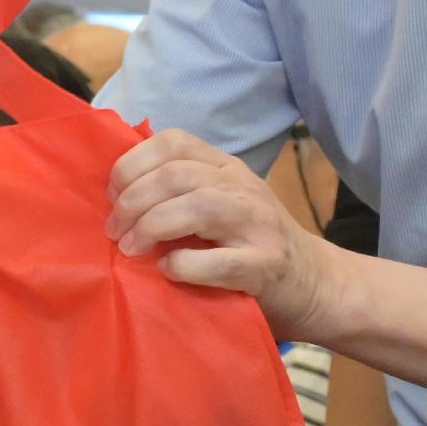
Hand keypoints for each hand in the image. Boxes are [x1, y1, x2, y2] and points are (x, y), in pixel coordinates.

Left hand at [108, 127, 331, 339]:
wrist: (314, 283)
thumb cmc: (250, 244)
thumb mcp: (219, 202)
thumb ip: (180, 190)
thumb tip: (115, 192)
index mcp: (226, 167)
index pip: (174, 142)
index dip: (132, 164)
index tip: (112, 194)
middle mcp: (244, 187)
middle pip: (176, 175)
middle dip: (132, 201)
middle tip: (114, 230)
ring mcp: (259, 225)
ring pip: (197, 207)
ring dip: (151, 226)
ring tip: (131, 248)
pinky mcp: (264, 266)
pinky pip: (215, 260)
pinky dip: (181, 264)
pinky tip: (167, 269)